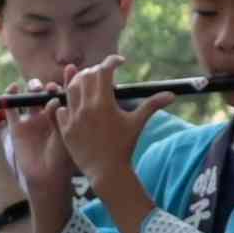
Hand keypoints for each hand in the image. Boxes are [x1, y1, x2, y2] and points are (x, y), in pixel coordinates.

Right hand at [3, 97, 76, 226]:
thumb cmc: (61, 158)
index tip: (60, 83)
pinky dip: (8, 97)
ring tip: (34, 89)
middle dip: (44, 87)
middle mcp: (45, 116)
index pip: (60, 94)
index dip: (60, 85)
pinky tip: (12, 89)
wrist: (46, 176)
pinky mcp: (16, 127)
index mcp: (60, 116)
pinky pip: (10, 109)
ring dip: (30, 89)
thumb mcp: (64, 135)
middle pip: (42, 93)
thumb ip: (59, 116)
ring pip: (27, 98)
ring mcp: (30, 120)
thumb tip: (54, 98)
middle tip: (47, 88)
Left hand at [60, 59, 150, 207]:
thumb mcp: (137, 123)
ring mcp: (73, 118)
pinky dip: (68, 102)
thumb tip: (172, 94)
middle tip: (105, 75)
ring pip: (70, 88)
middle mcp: (86, 107)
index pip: (104, 70)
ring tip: (90, 84)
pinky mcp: (65, 129)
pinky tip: (76, 104)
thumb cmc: (124, 146)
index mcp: (104, 103)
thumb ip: (153, 105)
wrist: (107, 171)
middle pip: (86, 75)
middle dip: (97, 70)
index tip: (120, 61)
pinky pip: (61, 108)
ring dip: (80, 81)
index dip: (112, 61)